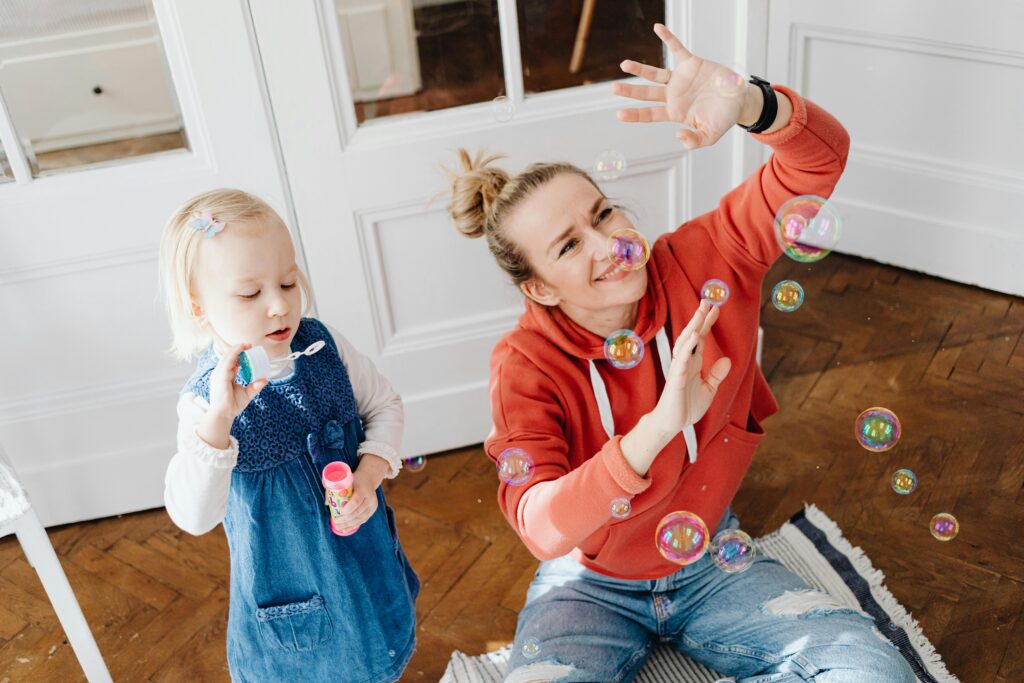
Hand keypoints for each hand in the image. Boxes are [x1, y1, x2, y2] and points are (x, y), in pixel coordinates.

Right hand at [207, 343, 267, 421]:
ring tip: (246, 345)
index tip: (248, 350)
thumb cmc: (233, 405)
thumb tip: (266, 379)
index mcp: (224, 376)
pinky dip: (234, 354)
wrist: (224, 414)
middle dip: (237, 349)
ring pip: (227, 357)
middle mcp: (219, 373)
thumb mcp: (247, 394)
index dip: (238, 354)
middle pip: (227, 357)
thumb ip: (255, 386)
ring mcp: (218, 374)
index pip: (230, 362)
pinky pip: (228, 362)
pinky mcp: (220, 376)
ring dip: (236, 349)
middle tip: (249, 345)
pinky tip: (241, 350)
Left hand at [332, 455, 387, 533]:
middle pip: (358, 512)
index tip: (339, 512)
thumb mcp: (346, 481)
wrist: (368, 479)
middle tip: (336, 522)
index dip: (348, 509)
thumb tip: (327, 503)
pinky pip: (363, 520)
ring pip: (361, 518)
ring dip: (349, 524)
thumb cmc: (354, 480)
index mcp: (363, 489)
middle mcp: (370, 498)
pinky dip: (354, 525)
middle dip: (346, 519)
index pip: (356, 501)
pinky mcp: (372, 510)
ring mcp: (373, 505)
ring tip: (339, 527)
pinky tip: (346, 529)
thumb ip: (335, 489)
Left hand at [613, 23, 748, 149]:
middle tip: (613, 88)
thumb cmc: (724, 118)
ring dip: (640, 69)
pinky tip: (657, 29)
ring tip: (624, 65)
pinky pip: (677, 49)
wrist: (739, 100)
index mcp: (675, 112)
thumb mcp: (710, 136)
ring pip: (655, 74)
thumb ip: (695, 140)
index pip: (650, 114)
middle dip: (630, 91)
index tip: (619, 114)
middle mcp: (673, 95)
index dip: (635, 115)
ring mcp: (680, 79)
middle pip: (647, 93)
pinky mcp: (691, 64)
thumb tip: (678, 136)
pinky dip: (668, 39)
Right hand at [650, 300, 731, 433]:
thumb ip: (716, 375)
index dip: (707, 324)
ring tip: (701, 312)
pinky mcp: (676, 378)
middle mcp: (685, 362)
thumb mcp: (709, 390)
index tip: (715, 309)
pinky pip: (681, 359)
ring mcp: (679, 368)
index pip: (700, 339)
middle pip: (692, 335)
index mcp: (693, 364)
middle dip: (699, 318)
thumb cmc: (687, 407)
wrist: (672, 424)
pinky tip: (694, 335)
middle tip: (707, 301)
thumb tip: (727, 359)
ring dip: (693, 326)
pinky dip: (688, 347)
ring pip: (685, 342)